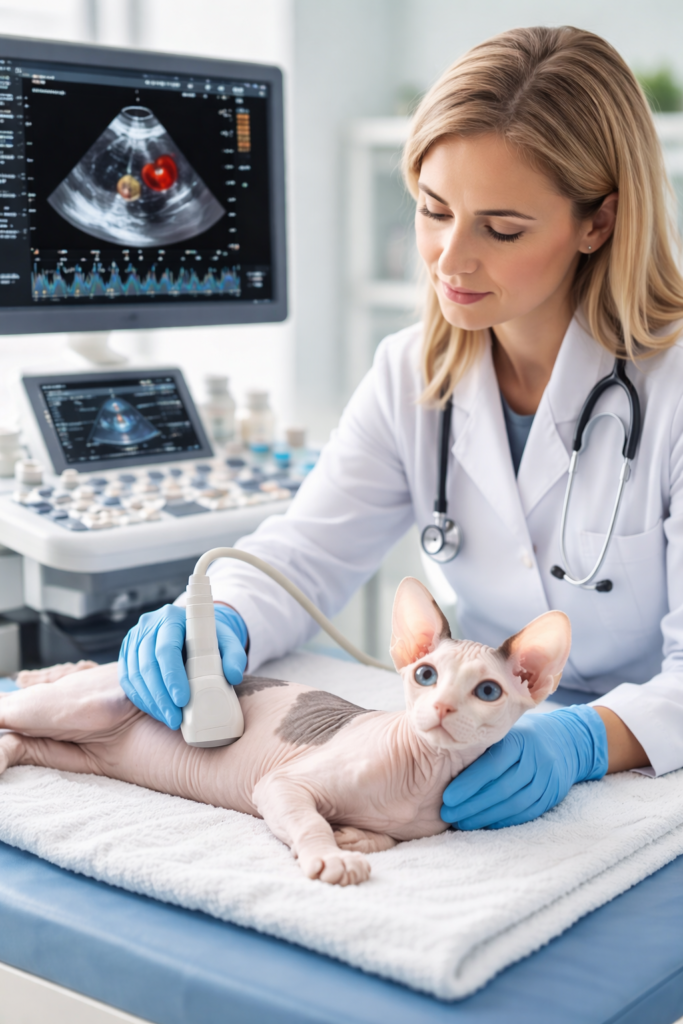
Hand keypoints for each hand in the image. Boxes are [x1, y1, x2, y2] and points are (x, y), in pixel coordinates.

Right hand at [118, 604, 247, 728]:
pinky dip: (141, 699)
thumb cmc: (209, 638)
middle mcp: (149, 625)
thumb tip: (234, 675)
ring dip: (151, 701)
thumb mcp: (226, 642)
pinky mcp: (126, 653)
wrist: (191, 632)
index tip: (182, 700)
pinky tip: (156, 711)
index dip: (172, 677)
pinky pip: (128, 680)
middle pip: (148, 664)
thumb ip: (234, 656)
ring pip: (135, 674)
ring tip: (169, 719)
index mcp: (172, 617)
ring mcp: (134, 638)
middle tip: (175, 719)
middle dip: (161, 696)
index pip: (167, 649)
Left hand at [441, 705, 607, 828]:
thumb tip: (442, 758)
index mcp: (520, 741)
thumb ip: (484, 744)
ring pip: (513, 804)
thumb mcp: (507, 731)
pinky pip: (526, 813)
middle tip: (447, 813)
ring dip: (484, 817)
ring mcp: (546, 780)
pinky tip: (484, 824)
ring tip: (461, 822)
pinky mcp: (552, 796)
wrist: (568, 741)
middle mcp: (535, 760)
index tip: (447, 797)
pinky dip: (503, 821)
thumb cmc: (524, 735)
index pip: (491, 766)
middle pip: (501, 789)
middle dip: (471, 805)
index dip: (468, 784)